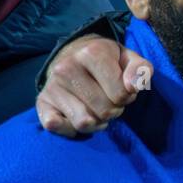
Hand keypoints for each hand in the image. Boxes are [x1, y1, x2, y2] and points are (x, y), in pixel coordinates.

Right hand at [36, 34, 151, 136]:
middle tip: (109, 99)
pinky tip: (77, 116)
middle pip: (105, 111)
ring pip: (84, 123)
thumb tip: (134, 86)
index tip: (122, 88)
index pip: (122, 94)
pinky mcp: (41, 101)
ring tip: (96, 108)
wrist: (72, 55)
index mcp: (91, 53)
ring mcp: (51, 85)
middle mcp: (66, 67)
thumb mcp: (129, 58)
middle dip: (114, 110)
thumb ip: (141, 70)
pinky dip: (71, 129)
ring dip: (97, 122)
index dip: (128, 96)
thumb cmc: (107, 61)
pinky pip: (56, 127)